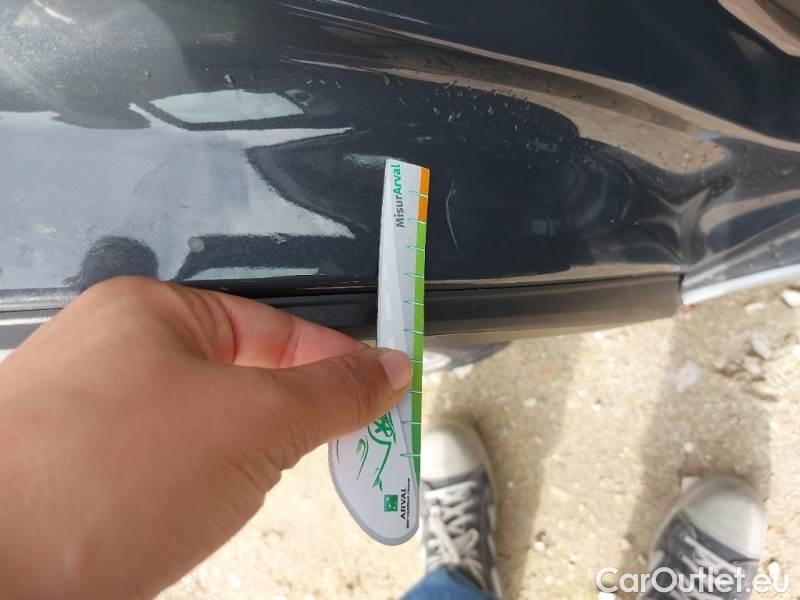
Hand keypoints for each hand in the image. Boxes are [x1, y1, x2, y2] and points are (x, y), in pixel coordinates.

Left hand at [0, 277, 410, 598]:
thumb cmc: (105, 478)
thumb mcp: (253, 422)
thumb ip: (331, 392)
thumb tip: (386, 369)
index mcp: (152, 313)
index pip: (275, 327)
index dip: (337, 360)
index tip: (384, 391)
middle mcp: (116, 354)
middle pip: (242, 376)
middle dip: (293, 418)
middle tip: (348, 449)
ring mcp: (93, 417)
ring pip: (207, 426)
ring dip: (248, 458)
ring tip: (259, 487)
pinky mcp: (81, 476)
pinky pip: (168, 467)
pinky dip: (203, 487)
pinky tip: (201, 513)